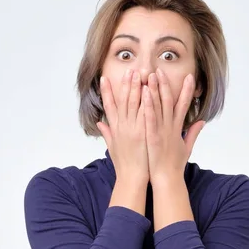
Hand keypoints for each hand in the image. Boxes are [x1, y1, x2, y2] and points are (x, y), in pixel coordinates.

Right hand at [97, 69, 148, 184]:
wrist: (132, 178)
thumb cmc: (124, 165)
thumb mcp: (112, 147)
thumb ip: (107, 133)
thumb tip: (100, 124)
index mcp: (115, 129)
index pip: (109, 106)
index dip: (106, 92)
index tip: (104, 78)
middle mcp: (122, 127)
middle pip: (122, 101)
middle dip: (125, 84)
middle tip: (128, 70)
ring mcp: (132, 129)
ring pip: (134, 103)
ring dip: (136, 87)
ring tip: (139, 73)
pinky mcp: (143, 134)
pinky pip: (145, 113)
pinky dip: (146, 101)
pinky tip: (148, 90)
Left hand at [143, 68, 204, 185]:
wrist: (168, 179)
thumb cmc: (175, 165)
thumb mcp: (187, 147)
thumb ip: (194, 132)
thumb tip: (201, 122)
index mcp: (178, 128)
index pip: (184, 105)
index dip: (187, 90)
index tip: (189, 77)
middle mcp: (171, 126)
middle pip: (169, 100)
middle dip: (166, 84)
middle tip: (161, 69)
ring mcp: (162, 131)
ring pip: (159, 105)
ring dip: (156, 89)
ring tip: (152, 74)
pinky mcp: (154, 136)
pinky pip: (150, 117)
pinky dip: (148, 104)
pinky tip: (145, 93)